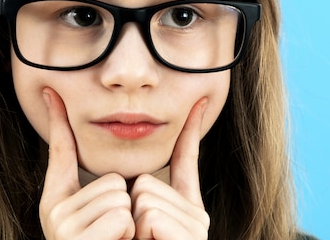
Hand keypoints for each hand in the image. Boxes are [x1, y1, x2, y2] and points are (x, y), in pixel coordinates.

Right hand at [39, 88, 134, 239]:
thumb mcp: (101, 219)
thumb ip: (104, 191)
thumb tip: (118, 170)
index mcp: (57, 201)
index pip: (60, 151)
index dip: (58, 119)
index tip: (52, 90)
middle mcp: (54, 212)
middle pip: (112, 179)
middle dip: (124, 206)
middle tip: (114, 233)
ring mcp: (62, 227)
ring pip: (119, 196)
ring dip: (127, 222)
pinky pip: (121, 216)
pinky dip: (126, 234)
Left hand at [130, 99, 209, 239]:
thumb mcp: (137, 224)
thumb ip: (141, 199)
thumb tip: (132, 175)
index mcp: (187, 210)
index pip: (186, 160)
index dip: (190, 130)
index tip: (198, 102)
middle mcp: (197, 217)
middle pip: (146, 181)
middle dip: (131, 210)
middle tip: (137, 238)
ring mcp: (197, 229)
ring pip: (144, 196)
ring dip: (133, 225)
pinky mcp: (191, 238)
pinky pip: (150, 215)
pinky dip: (141, 234)